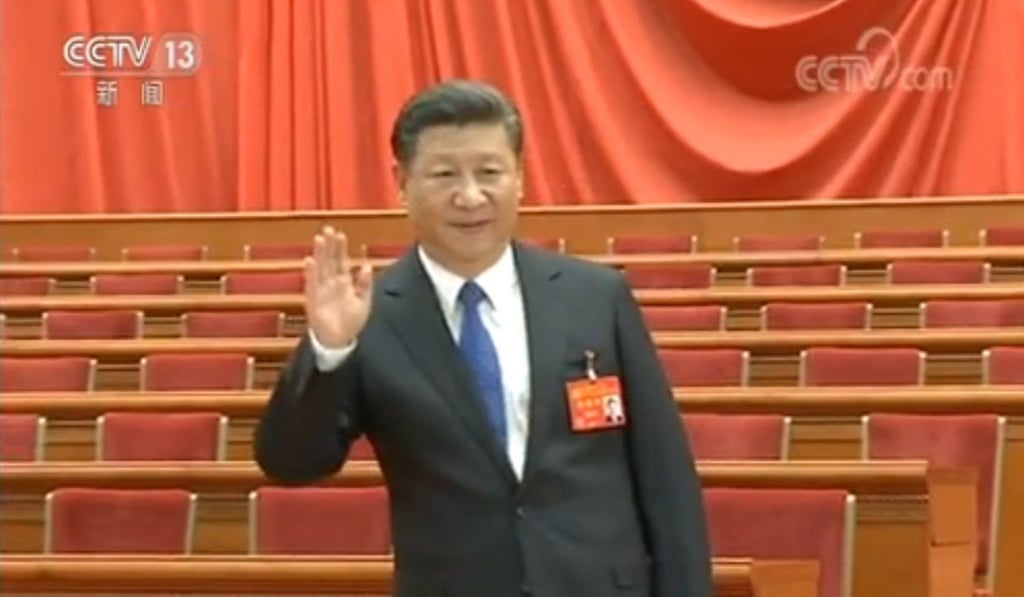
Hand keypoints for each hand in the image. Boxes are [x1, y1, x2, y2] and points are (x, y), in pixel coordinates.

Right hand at [303, 227, 372, 348]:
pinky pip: (312, 284)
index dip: (340, 249)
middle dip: (329, 246)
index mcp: (344, 283)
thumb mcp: (363, 302)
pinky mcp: (313, 300)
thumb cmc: (350, 322)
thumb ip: (365, 284)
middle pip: (329, 260)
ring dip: (320, 254)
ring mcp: (321, 290)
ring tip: (320, 239)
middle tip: (328, 229)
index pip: (341, 261)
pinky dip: (311, 273)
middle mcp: (331, 283)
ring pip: (320, 268)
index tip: (340, 234)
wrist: (339, 341)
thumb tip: (366, 265)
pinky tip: (310, 261)